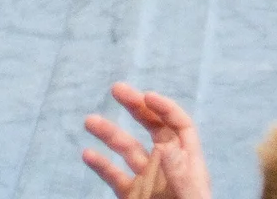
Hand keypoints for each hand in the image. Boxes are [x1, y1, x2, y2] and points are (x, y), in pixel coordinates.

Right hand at [83, 87, 213, 198]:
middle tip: (116, 89)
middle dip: (136, 107)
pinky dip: (101, 164)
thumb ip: (180, 175)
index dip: (165, 108)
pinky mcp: (133, 196)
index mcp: (189, 165)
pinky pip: (115, 176)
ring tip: (89, 121)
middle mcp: (168, 168)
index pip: (179, 126)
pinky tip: (87, 154)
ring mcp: (149, 182)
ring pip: (128, 150)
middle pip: (153, 129)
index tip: (147, 96)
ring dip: (109, 133)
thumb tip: (166, 145)